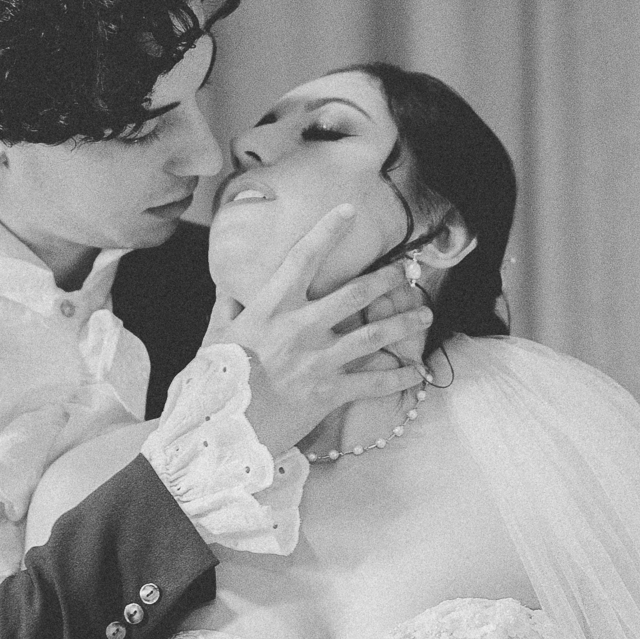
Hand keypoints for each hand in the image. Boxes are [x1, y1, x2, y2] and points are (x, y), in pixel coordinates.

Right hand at [203, 204, 431, 457]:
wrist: (222, 428)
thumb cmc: (215, 379)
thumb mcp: (214, 336)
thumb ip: (225, 307)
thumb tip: (226, 287)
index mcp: (271, 307)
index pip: (303, 258)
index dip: (327, 230)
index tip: (348, 210)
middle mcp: (300, 327)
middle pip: (355, 293)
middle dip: (386, 278)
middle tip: (407, 270)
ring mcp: (318, 360)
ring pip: (373, 334)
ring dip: (404, 323)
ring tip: (425, 314)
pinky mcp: (329, 392)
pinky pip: (373, 383)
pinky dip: (399, 377)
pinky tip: (417, 372)